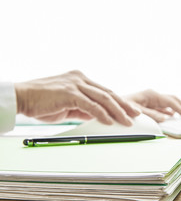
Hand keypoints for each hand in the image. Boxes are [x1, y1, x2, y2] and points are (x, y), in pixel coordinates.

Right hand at [14, 70, 139, 125]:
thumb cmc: (43, 102)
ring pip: (103, 98)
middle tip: (137, 114)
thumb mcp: (69, 104)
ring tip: (127, 121)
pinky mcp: (70, 93)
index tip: (131, 109)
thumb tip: (98, 115)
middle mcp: (80, 79)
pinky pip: (91, 105)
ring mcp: (75, 84)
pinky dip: (101, 114)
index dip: (119, 101)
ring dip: (117, 111)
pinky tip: (109, 121)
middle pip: (108, 92)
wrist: (22, 97)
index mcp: (81, 79)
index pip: (105, 91)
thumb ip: (84, 107)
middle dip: (124, 105)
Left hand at [126, 89, 180, 121]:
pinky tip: (172, 114)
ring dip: (178, 108)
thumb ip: (152, 115)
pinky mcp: (147, 104)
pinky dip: (169, 110)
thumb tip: (166, 117)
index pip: (171, 101)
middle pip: (172, 99)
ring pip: (168, 103)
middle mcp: (152, 95)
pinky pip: (162, 107)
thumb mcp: (137, 112)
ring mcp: (150, 99)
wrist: (110, 107)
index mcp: (151, 95)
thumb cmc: (122, 108)